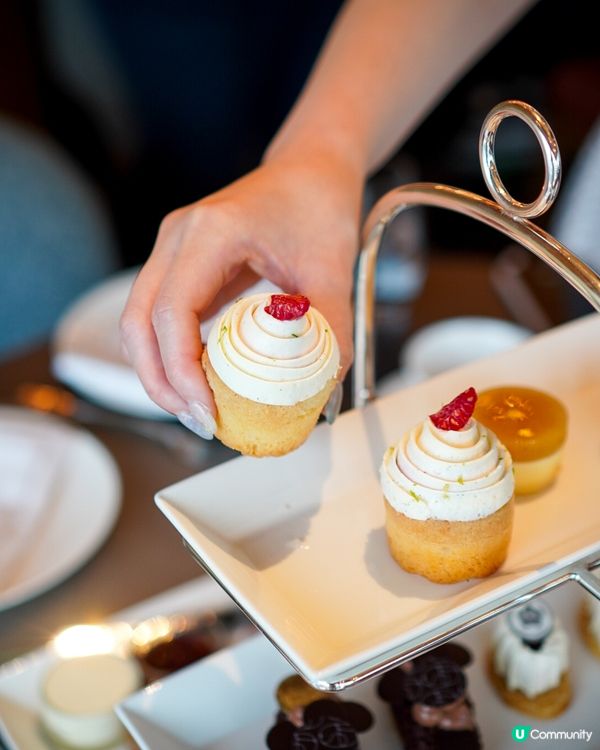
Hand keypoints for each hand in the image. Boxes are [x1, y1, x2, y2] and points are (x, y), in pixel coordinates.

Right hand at [120, 151, 362, 436]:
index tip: (207, 410)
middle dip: (159, 383)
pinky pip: (159, 317)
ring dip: (159, 372)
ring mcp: (172, 250)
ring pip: (139, 323)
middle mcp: (177, 238)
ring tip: (198, 409)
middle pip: (137, 323)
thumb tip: (323, 390)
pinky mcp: (180, 264)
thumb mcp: (333, 268)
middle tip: (200, 421)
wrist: (310, 168)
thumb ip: (331, 330)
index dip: (180, 371)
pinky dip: (171, 354)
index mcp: (210, 232)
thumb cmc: (318, 203)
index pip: (172, 312)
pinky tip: (200, 380)